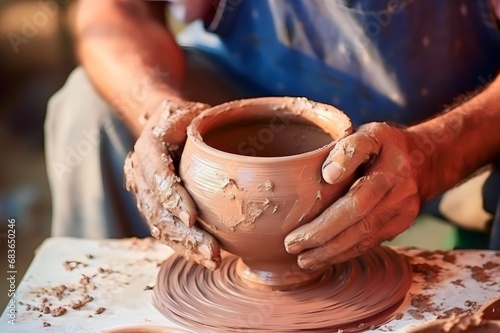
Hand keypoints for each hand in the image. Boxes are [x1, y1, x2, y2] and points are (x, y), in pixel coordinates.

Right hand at [124, 100, 221, 269]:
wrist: (164, 126)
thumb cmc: (186, 119)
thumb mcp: (194, 113)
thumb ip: (206, 126)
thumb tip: (236, 149)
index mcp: (149, 146)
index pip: (157, 174)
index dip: (172, 197)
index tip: (191, 217)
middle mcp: (140, 172)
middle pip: (157, 208)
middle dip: (183, 233)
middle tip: (210, 248)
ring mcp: (144, 193)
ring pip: (159, 225)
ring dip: (184, 245)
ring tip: (211, 258)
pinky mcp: (153, 208)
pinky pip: (164, 231)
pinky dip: (184, 247)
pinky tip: (205, 258)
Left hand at [285, 122, 423, 269]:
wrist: (426, 161)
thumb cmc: (386, 145)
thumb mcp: (370, 133)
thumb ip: (349, 148)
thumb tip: (328, 175)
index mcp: (390, 165)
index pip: (360, 187)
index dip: (334, 202)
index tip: (307, 213)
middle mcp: (399, 191)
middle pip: (359, 221)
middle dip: (323, 237)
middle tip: (292, 245)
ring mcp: (403, 212)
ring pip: (364, 238)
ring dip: (331, 252)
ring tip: (304, 259)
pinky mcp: (400, 226)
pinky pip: (370, 243)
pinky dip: (345, 252)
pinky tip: (324, 257)